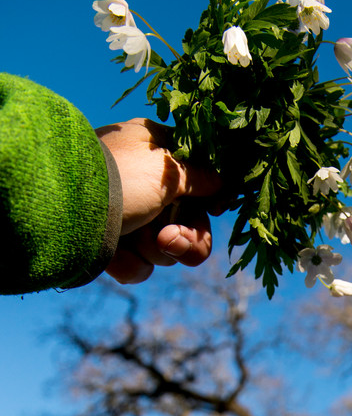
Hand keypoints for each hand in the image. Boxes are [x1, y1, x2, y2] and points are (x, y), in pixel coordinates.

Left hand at [96, 118, 222, 283]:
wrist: (64, 211)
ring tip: (132, 237)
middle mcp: (141, 181)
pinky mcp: (110, 244)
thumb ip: (201, 176)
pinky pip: (138, 264)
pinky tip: (113, 255)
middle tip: (168, 241)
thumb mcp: (168, 171)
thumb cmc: (119, 179)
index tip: (216, 209)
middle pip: (187, 220)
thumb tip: (223, 180)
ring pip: (164, 247)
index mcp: (153, 151)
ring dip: (152, 249)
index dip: (210, 199)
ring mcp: (125, 215)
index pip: (198, 177)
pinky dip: (129, 263)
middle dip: (185, 237)